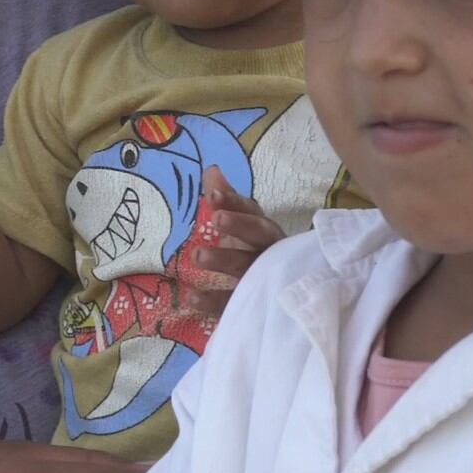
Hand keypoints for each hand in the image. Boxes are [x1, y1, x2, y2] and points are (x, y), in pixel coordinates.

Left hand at [184, 167, 284, 318]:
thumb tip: (211, 169)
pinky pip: (234, 302)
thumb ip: (226, 198)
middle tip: (215, 219)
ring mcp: (262, 278)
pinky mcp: (252, 303)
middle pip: (258, 235)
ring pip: (247, 267)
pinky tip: (191, 297)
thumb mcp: (240, 223)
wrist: (281, 291)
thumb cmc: (253, 249)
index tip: (212, 196)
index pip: (252, 212)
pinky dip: (213, 301)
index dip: (234, 203)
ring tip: (197, 255)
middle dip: (239, 225)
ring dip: (223, 260)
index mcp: (264, 230)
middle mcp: (267, 251)